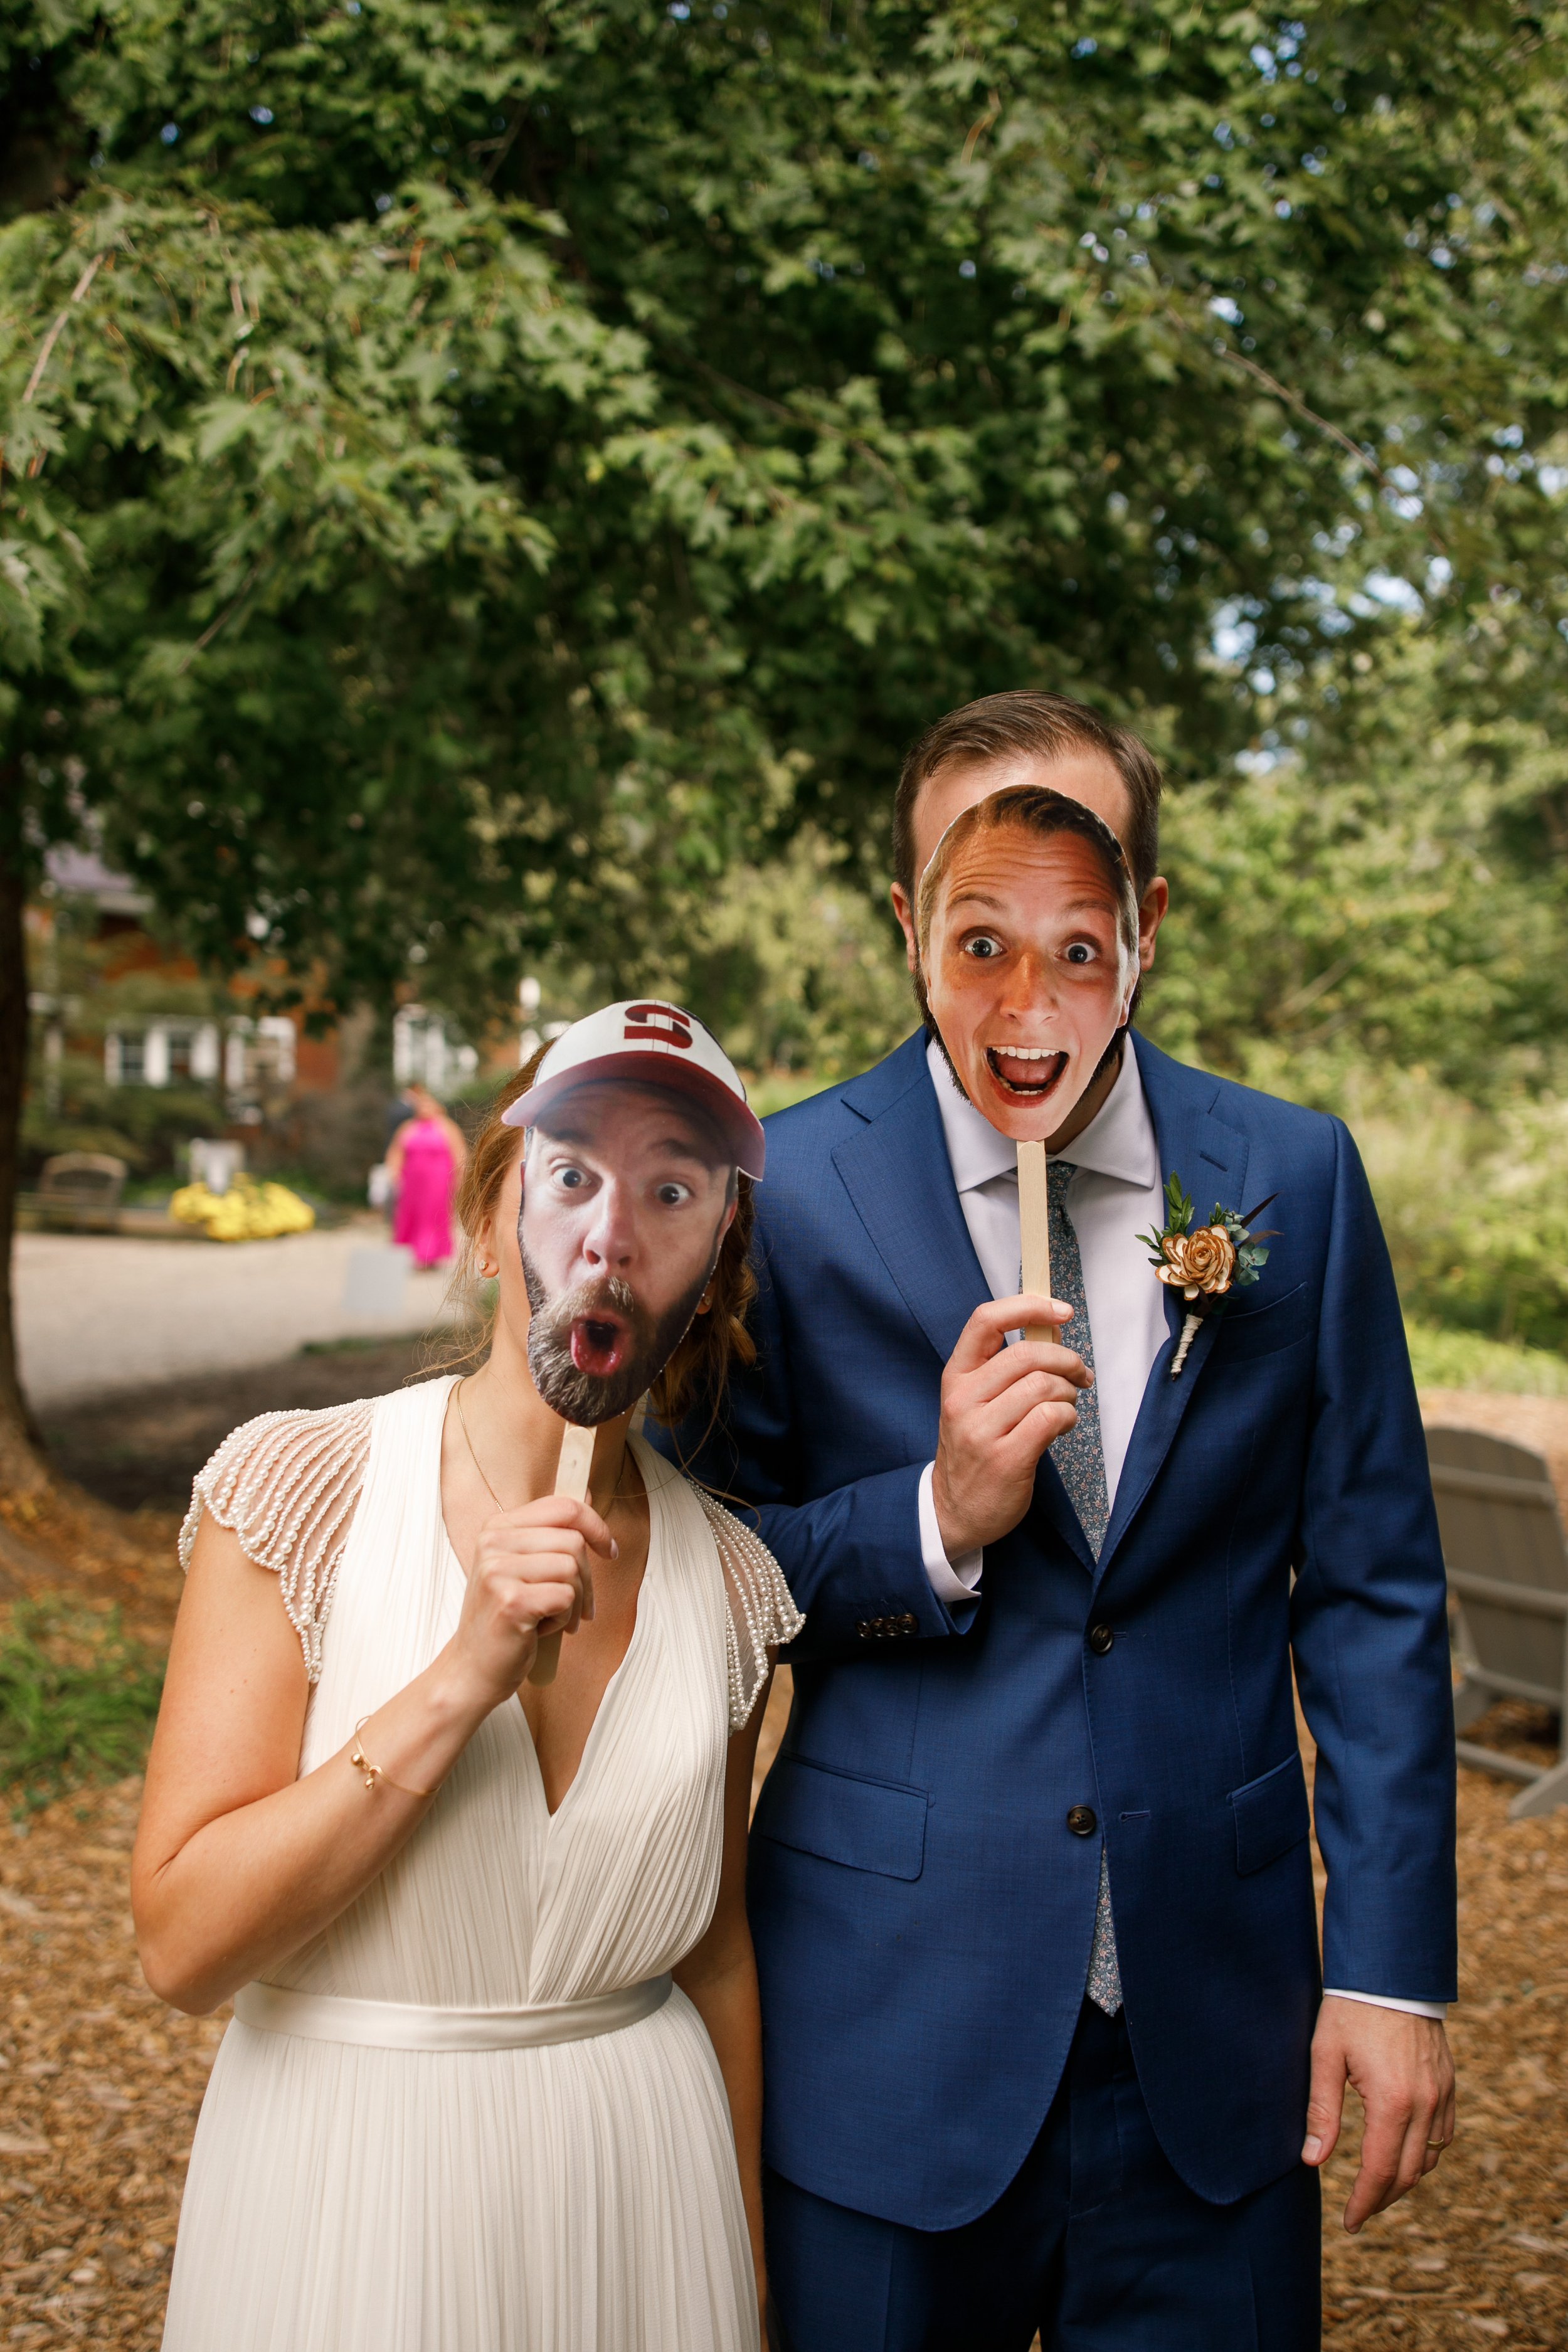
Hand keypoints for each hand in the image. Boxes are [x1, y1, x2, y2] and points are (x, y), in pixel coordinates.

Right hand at [448, 1498, 616, 1710]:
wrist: (473, 1667)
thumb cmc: (506, 1617)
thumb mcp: (523, 1567)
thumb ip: (550, 1535)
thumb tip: (589, 1498)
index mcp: (498, 1527)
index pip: (563, 1507)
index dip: (595, 1526)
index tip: (609, 1549)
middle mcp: (493, 1543)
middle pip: (573, 1541)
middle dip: (587, 1578)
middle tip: (577, 1606)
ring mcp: (498, 1571)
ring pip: (572, 1569)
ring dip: (574, 1601)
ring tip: (555, 1618)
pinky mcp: (511, 1600)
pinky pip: (565, 1597)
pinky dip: (564, 1618)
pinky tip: (541, 1629)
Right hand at [931, 1294, 1093, 1557]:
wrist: (952, 1511)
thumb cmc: (974, 1450)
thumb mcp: (978, 1401)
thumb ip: (1009, 1365)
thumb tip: (1051, 1326)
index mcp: (956, 1377)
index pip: (986, 1321)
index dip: (1028, 1306)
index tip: (1060, 1310)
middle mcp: (963, 1399)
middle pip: (1026, 1354)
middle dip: (1067, 1359)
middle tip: (1080, 1374)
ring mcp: (981, 1430)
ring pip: (1043, 1386)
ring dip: (1068, 1393)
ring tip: (1065, 1406)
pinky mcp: (1006, 1458)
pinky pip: (1051, 1418)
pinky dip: (1068, 1417)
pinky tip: (1061, 1427)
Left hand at [1302, 1997, 1455, 2231]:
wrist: (1390, 1972)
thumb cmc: (1351, 2010)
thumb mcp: (1325, 2055)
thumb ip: (1321, 2110)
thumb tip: (1312, 2161)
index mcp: (1392, 2101)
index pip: (1379, 2170)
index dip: (1364, 2202)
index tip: (1350, 2222)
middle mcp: (1425, 2104)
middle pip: (1408, 2173)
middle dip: (1383, 2199)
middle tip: (1360, 2213)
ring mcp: (1442, 2094)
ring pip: (1429, 2157)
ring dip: (1405, 2179)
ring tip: (1378, 2189)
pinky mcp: (1449, 2084)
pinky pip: (1444, 2134)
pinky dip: (1426, 2153)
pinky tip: (1405, 2154)